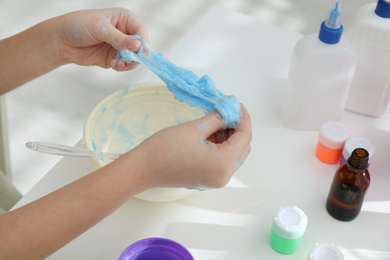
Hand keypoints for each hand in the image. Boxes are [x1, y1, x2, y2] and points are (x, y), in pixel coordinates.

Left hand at [56, 8, 148, 70]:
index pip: (141, 31)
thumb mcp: (100, 29)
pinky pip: (124, 65)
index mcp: (124, 19)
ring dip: (129, 63)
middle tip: (131, 61)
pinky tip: (115, 64)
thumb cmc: (78, 26)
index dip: (143, 42)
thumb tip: (138, 46)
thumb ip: (119, 38)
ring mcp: (119, 47)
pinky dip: (122, 66)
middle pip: (140, 46)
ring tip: (120, 64)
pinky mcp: (113, 58)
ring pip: (133, 58)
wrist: (61, 41)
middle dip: (137, 55)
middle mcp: (124, 32)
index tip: (141, 51)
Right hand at [130, 105, 251, 189]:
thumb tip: (229, 109)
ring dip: (229, 136)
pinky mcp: (207, 179)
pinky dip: (221, 146)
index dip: (243, 117)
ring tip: (218, 119)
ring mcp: (216, 180)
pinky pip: (222, 161)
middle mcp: (224, 176)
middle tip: (228, 110)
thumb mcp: (195, 128)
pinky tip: (211, 132)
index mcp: (223, 164)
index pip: (244, 137)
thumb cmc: (164, 149)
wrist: (142, 169)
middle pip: (242, 147)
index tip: (236, 104)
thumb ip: (217, 118)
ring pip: (233, 154)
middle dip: (238, 127)